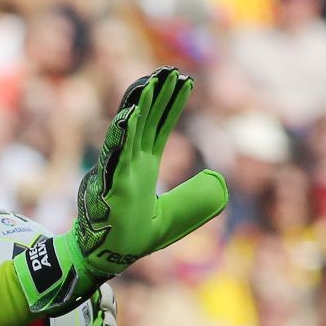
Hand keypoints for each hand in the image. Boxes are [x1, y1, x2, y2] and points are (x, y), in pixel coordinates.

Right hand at [13, 67, 228, 314]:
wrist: (107, 256)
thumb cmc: (132, 236)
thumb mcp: (175, 216)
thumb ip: (195, 198)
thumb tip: (218, 178)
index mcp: (144, 166)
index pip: (160, 126)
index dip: (171, 103)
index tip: (183, 80)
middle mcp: (130, 162)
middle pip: (145, 120)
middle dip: (157, 94)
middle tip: (169, 69)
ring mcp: (119, 169)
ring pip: (130, 130)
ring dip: (139, 106)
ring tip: (151, 83)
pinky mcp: (110, 182)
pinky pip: (116, 154)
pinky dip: (122, 134)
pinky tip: (130, 115)